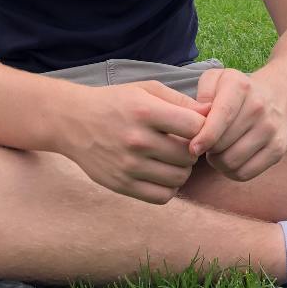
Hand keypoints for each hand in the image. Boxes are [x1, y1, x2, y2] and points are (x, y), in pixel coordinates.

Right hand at [62, 81, 209, 204]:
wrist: (73, 121)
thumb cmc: (116, 102)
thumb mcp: (146, 90)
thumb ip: (181, 101)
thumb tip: (213, 113)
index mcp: (145, 111)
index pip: (195, 128)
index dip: (203, 128)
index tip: (196, 127)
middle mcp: (137, 140)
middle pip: (189, 156)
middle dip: (193, 150)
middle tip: (184, 144)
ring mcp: (128, 166)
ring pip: (179, 178)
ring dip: (182, 170)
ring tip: (172, 158)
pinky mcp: (121, 185)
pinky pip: (162, 197)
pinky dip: (168, 187)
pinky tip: (161, 173)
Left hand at [189, 67, 286, 180]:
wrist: (274, 97)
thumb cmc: (235, 92)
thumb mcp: (215, 80)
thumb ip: (203, 93)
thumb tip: (200, 119)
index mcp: (240, 86)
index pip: (223, 115)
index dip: (206, 135)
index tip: (193, 148)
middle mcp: (259, 106)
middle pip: (223, 144)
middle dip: (208, 148)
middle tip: (206, 143)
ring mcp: (271, 129)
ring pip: (232, 162)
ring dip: (217, 161)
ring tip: (217, 150)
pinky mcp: (278, 149)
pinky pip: (245, 173)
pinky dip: (231, 172)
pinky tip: (229, 159)